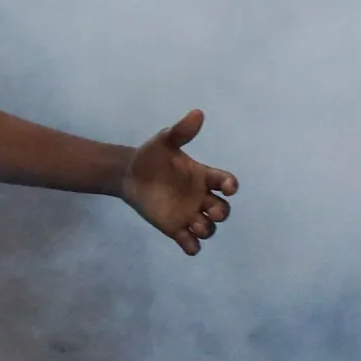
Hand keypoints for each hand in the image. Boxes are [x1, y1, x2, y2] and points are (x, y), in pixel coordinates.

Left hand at [120, 110, 236, 254]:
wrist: (129, 175)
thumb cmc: (150, 157)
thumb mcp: (164, 141)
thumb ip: (181, 132)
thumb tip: (197, 113)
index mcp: (203, 176)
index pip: (225, 182)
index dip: (230, 185)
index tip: (228, 186)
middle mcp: (201, 197)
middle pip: (222, 210)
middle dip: (221, 213)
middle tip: (211, 210)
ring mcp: (189, 215)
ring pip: (209, 229)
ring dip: (206, 229)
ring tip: (194, 223)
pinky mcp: (175, 229)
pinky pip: (191, 244)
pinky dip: (192, 246)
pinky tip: (185, 240)